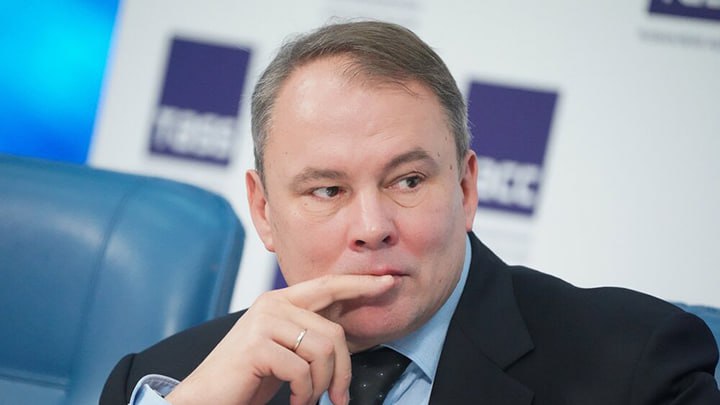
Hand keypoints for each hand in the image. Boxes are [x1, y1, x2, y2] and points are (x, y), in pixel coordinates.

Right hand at [165, 274, 394, 404]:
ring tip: (306, 400)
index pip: (328, 286)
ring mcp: (263, 322)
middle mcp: (272, 304)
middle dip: (343, 371)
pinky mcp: (257, 346)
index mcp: (280, 301)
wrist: (207, 397)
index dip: (359, 285)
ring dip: (320, 386)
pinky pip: (302, 371)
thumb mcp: (285, 350)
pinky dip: (304, 393)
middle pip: (333, 332)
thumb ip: (308, 335)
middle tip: (339, 398)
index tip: (388, 282)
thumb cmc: (249, 377)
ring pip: (321, 351)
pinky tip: (292, 400)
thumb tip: (345, 338)